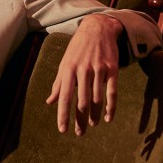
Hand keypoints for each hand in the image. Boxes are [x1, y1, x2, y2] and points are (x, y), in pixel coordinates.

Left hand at [46, 14, 122, 135]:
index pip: (64, 97)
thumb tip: (50, 102)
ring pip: (97, 99)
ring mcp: (98, 70)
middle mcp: (83, 70)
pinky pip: (112, 92)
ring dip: (95, 115)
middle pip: (82, 102)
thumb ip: (58, 83)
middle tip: (80, 133)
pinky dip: (111, 107)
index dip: (63, 115)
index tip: (63, 130)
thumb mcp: (65, 63)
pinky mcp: (112, 69)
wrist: (97, 29)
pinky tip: (108, 118)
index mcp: (68, 70)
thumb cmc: (77, 49)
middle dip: (80, 120)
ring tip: (93, 124)